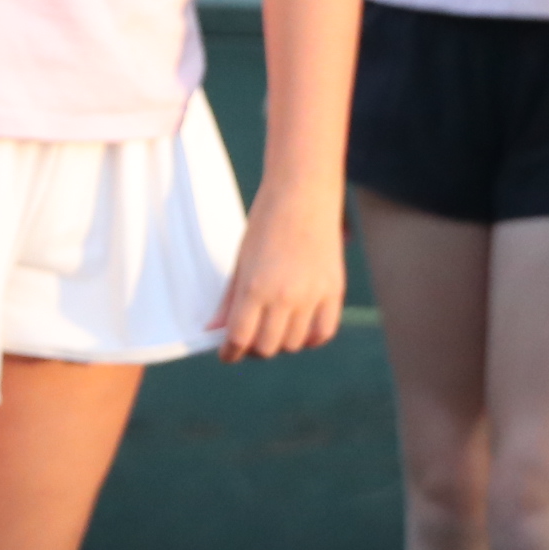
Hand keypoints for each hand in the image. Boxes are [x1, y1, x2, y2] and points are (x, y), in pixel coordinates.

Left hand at [213, 188, 345, 362]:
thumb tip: (214, 330)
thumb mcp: (240, 261)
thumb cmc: (266, 223)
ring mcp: (312, 296)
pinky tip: (300, 330)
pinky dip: (310, 338)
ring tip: (274, 329)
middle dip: (254, 349)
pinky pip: (322, 333)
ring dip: (281, 343)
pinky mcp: (334, 292)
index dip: (230, 353)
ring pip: (294, 344)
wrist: (303, 194)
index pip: (240, 338)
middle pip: (267, 347)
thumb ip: (229, 300)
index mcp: (254, 288)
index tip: (227, 354)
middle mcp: (284, 297)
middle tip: (249, 340)